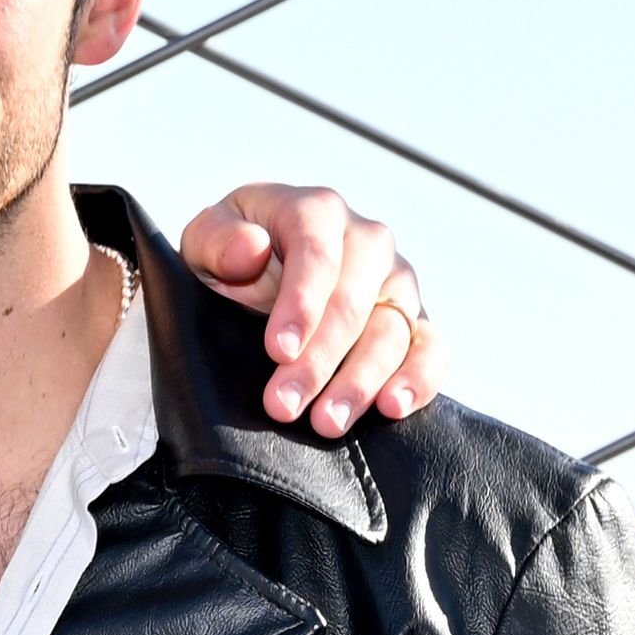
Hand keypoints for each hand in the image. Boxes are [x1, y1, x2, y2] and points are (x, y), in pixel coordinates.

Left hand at [177, 183, 440, 437]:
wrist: (254, 278)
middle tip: (283, 405)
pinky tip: (392, 407)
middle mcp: (367, 241)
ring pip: (392, 330)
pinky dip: (419, 378)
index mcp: (316, 211)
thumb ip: (217, 240)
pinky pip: (431, 349)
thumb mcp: (203, 242)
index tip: (278, 350)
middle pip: (354, 301)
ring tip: (328, 423)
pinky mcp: (414, 321)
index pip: (318, 251)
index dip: (301, 302)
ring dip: (361, 381)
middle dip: (318, 358)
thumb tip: (252, 248)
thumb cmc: (228, 258)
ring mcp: (395, 282)